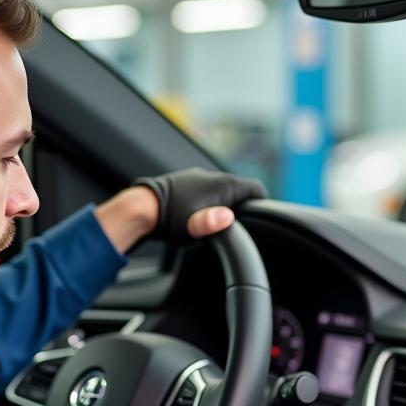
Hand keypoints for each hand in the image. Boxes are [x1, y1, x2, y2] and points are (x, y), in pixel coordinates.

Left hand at [132, 167, 266, 245]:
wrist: (141, 208)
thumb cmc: (168, 220)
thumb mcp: (192, 229)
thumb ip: (211, 223)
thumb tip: (226, 217)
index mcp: (222, 185)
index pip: (256, 189)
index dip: (263, 203)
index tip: (264, 218)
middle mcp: (213, 176)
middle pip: (241, 190)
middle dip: (244, 206)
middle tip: (242, 227)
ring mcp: (199, 177)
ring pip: (223, 190)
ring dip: (226, 204)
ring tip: (220, 224)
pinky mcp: (188, 181)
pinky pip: (207, 191)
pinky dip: (210, 202)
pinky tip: (201, 216)